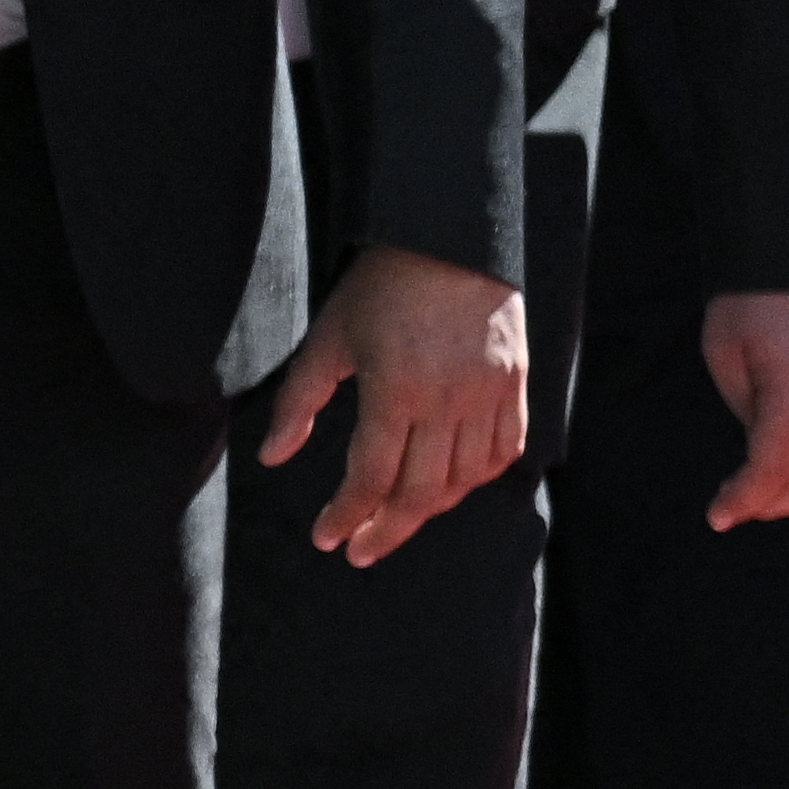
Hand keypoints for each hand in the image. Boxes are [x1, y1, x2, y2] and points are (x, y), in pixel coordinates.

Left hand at [257, 244, 532, 562]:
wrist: (455, 238)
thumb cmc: (383, 286)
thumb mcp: (329, 338)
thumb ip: (300, 402)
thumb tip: (273, 459)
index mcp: (395, 390)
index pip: (371, 477)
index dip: (346, 516)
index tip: (326, 539)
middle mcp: (446, 400)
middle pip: (419, 492)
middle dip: (385, 530)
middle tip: (360, 550)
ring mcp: (487, 395)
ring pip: (464, 480)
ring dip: (429, 509)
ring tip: (398, 519)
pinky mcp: (515, 385)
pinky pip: (504, 451)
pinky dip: (478, 478)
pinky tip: (452, 486)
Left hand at [699, 288, 788, 528]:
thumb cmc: (753, 296)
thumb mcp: (727, 356)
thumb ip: (747, 412)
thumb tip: (759, 448)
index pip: (771, 472)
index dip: (743, 501)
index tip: (717, 517)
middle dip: (771, 504)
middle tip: (735, 508)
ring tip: (755, 481)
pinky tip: (784, 443)